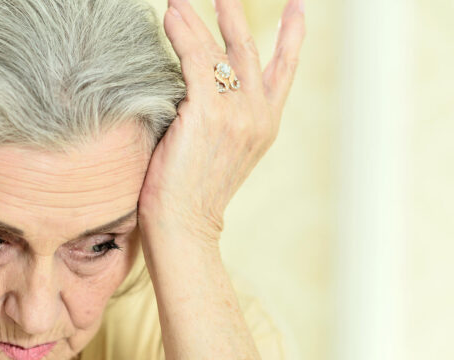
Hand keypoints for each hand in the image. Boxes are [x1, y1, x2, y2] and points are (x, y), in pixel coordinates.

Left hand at [137, 0, 304, 244]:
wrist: (184, 228)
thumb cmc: (192, 196)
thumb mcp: (220, 154)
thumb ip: (223, 121)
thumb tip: (200, 95)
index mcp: (266, 125)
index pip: (283, 71)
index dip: (292, 37)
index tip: (297, 9)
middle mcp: (258, 115)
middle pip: (251, 51)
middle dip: (236, 16)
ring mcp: (236, 113)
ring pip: (221, 51)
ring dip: (200, 19)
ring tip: (180, 0)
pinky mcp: (208, 114)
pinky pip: (196, 60)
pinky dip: (182, 34)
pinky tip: (171, 15)